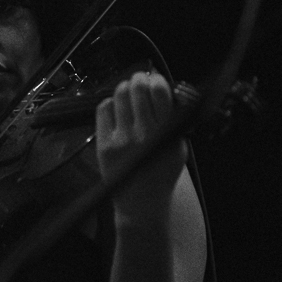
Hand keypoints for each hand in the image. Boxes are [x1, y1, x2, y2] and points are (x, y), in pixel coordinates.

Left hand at [95, 71, 186, 219]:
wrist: (142, 202)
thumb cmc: (161, 173)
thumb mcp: (178, 146)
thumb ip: (174, 119)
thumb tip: (162, 87)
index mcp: (165, 133)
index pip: (159, 92)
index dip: (156, 80)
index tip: (155, 79)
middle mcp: (143, 134)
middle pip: (136, 89)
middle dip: (138, 79)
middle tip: (140, 81)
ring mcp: (121, 139)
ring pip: (118, 95)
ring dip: (124, 88)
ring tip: (129, 93)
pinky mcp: (104, 144)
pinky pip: (103, 109)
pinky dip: (110, 103)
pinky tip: (116, 109)